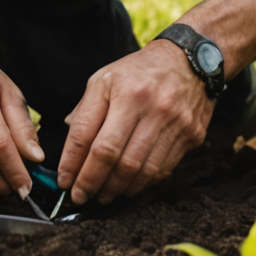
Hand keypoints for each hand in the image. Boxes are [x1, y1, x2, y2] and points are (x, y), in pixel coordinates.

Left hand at [56, 39, 211, 205]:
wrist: (189, 60)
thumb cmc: (140, 71)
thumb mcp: (105, 79)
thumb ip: (85, 112)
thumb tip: (70, 151)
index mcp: (126, 92)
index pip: (92, 138)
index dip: (74, 164)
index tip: (64, 181)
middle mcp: (152, 107)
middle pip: (116, 159)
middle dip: (93, 183)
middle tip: (81, 196)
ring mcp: (176, 123)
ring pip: (141, 170)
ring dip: (117, 189)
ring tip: (104, 195)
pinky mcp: (191, 135)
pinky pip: (163, 169)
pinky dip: (142, 183)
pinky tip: (129, 185)